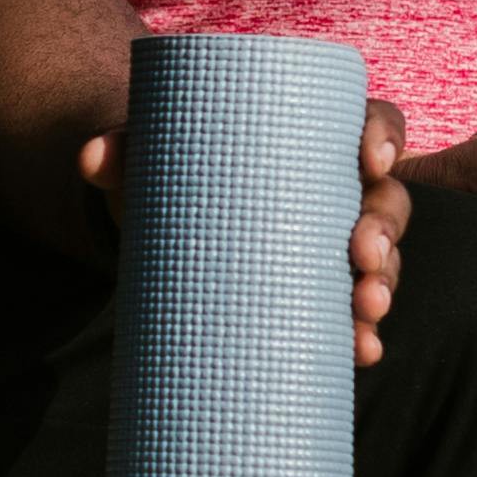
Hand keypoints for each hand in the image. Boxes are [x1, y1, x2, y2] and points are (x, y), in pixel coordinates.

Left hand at [74, 92, 412, 364]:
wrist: (154, 218)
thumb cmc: (170, 170)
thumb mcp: (151, 154)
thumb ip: (123, 148)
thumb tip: (90, 156)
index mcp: (312, 137)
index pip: (371, 123)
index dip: (384, 137)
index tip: (373, 159)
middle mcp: (335, 190)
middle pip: (386, 202)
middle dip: (384, 232)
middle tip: (360, 257)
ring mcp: (330, 244)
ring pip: (381, 261)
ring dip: (384, 287)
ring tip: (366, 313)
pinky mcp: (314, 292)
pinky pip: (353, 311)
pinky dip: (361, 333)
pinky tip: (361, 353)